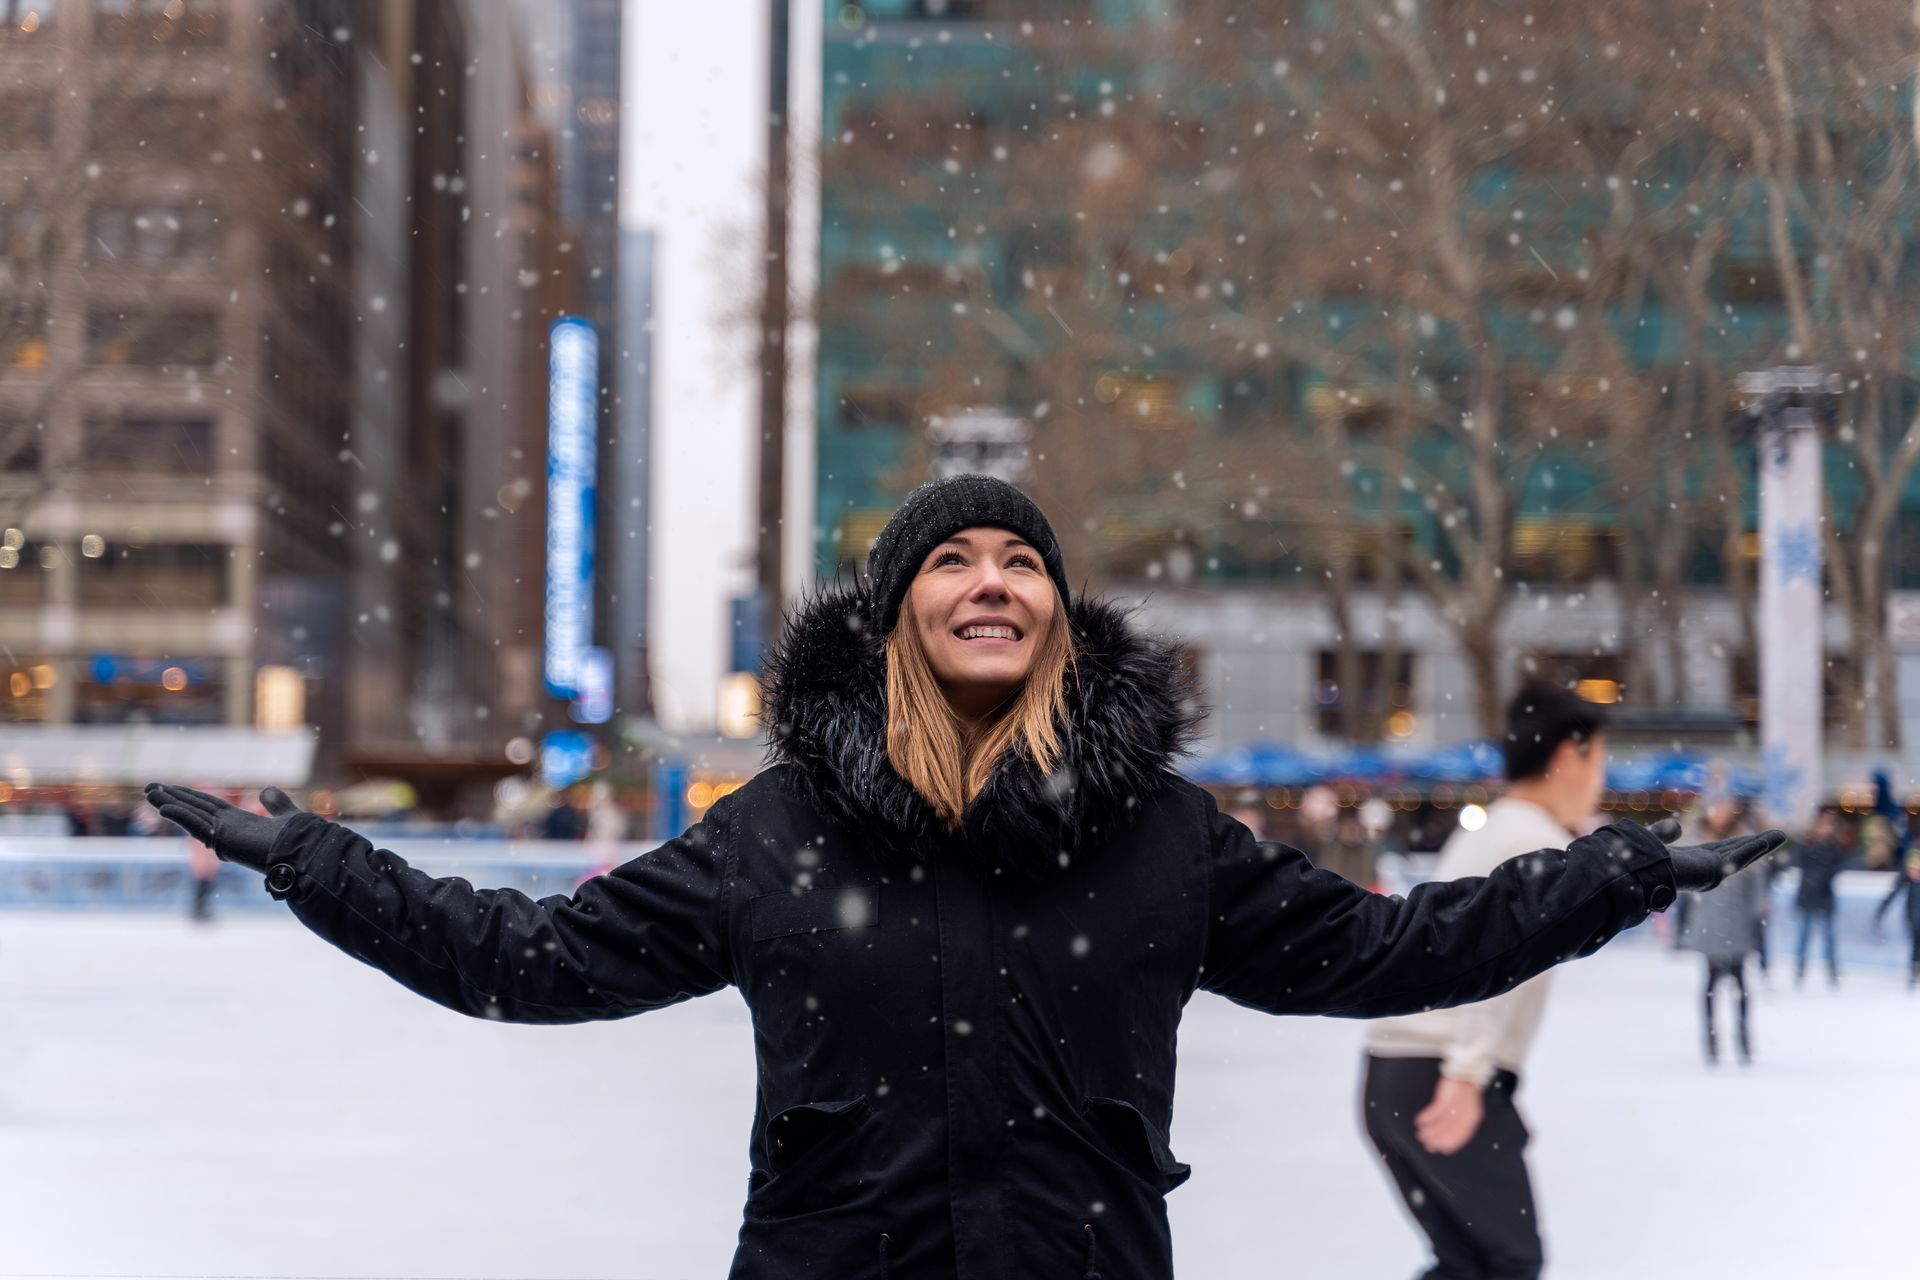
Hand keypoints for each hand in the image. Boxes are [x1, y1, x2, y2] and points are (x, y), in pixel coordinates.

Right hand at [144, 784, 304, 873]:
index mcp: (239, 823)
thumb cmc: (299, 841)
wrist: (306, 856)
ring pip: (192, 816)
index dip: (190, 796)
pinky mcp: (225, 842)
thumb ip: (276, 804)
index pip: (208, 806)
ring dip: (170, 803)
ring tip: (149, 792)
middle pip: (194, 809)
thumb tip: (267, 790)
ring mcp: (225, 836)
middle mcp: (228, 830)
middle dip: (173, 798)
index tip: (171, 787)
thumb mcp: (285, 816)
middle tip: (149, 787)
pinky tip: (165, 807)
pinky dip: (183, 817)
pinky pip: (199, 827)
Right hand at [1415, 1076, 1483, 1155]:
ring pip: (1440, 1123)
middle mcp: (1465, 1114)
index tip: (1442, 1150)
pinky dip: (1425, 1118)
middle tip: (1427, 1145)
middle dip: (1436, 1140)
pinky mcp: (1445, 1098)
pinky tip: (1419, 1121)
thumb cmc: (1463, 1091)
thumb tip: (1447, 1136)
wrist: (1464, 1074)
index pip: (1461, 1136)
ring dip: (1428, 1131)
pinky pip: (1433, 1111)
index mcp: (1472, 1118)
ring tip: (1420, 1134)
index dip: (1451, 1144)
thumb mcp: (1466, 1108)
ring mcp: (1455, 1106)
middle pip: (1449, 1132)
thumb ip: (1459, 1122)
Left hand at [1606, 817, 1786, 893]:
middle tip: (1778, 834)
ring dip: (1763, 844)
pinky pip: (1740, 856)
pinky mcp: (1715, 872)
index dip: (1735, 844)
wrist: (1632, 872)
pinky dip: (1757, 846)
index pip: (1718, 851)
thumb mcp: (1654, 840)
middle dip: (1757, 844)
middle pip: (1736, 853)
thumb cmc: (1636, 861)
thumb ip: (1663, 834)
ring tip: (1783, 834)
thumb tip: (1675, 827)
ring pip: (1742, 855)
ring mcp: (1710, 874)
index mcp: (1690, 863)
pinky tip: (1774, 837)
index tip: (1751, 838)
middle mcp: (1703, 871)